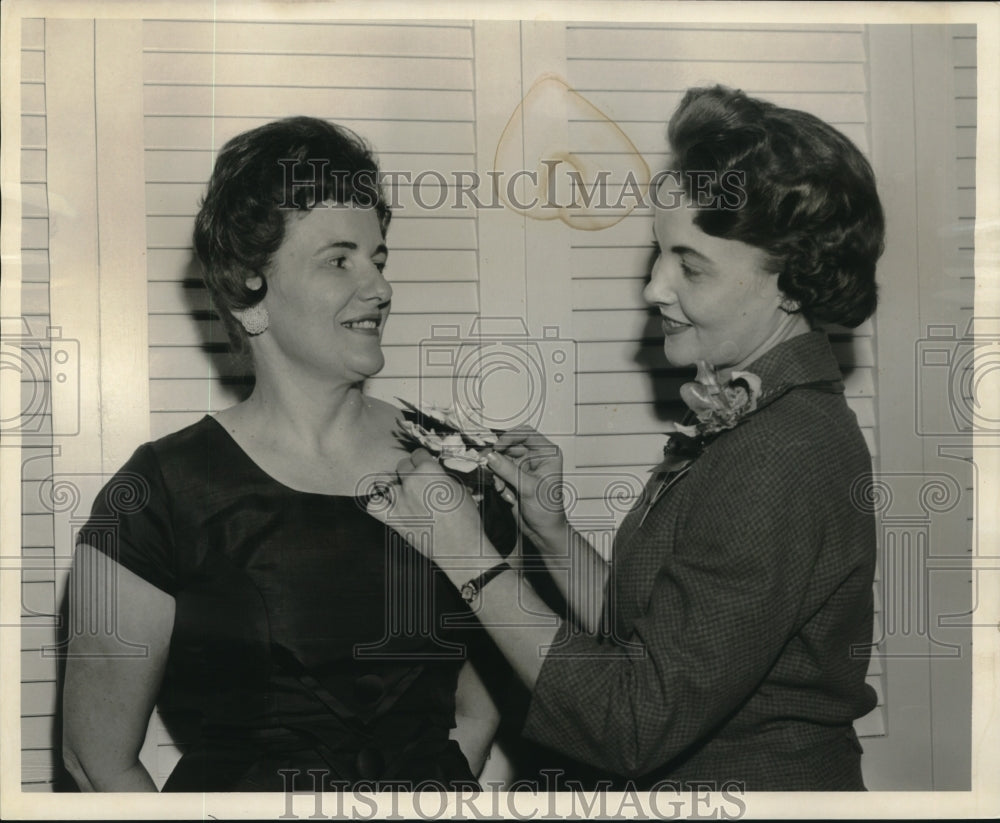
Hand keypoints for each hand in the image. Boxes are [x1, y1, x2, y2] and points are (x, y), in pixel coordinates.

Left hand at [365, 449, 499, 572]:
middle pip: (401, 465)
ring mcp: (399, 500)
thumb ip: (442, 477)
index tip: (425, 465)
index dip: (423, 459)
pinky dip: (377, 502)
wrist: (461, 547)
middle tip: (418, 480)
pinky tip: (386, 503)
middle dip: (409, 470)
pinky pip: (374, 505)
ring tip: (402, 490)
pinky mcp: (393, 519)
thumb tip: (435, 474)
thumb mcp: (460, 488)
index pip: (418, 453)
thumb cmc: (465, 519)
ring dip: (393, 483)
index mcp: (429, 470)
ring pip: (384, 481)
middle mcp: (411, 482)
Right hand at [486, 425, 569, 549]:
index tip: (497, 447)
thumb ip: (507, 470)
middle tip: (490, 468)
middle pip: (510, 446)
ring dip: (498, 475)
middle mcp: (536, 458)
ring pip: (501, 460)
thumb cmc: (547, 511)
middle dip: (499, 459)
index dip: (509, 437)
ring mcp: (524, 467)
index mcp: (547, 454)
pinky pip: (499, 472)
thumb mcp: (528, 488)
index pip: (526, 434)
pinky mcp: (514, 478)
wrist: (543, 531)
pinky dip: (499, 483)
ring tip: (503, 489)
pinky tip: (507, 495)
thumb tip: (491, 456)